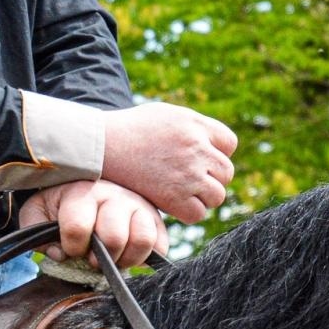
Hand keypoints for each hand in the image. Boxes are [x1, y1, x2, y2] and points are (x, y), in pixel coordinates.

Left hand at [19, 179, 168, 267]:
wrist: (87, 183)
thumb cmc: (61, 203)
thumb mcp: (38, 209)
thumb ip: (34, 229)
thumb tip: (58, 253)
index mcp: (81, 191)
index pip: (77, 226)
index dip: (72, 247)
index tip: (70, 248)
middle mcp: (113, 194)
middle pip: (113, 236)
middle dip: (100, 257)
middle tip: (92, 258)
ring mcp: (138, 204)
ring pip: (142, 239)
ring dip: (125, 259)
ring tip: (113, 259)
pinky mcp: (156, 217)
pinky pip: (160, 244)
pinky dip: (146, 257)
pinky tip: (129, 254)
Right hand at [99, 102, 236, 223]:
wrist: (100, 146)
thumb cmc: (131, 130)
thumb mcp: (165, 115)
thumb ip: (193, 127)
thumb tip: (216, 146)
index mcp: (194, 124)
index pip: (228, 143)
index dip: (216, 153)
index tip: (199, 159)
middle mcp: (195, 147)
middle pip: (225, 172)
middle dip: (210, 177)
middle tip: (186, 179)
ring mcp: (187, 173)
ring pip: (217, 195)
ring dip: (202, 196)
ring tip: (179, 191)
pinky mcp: (174, 197)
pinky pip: (198, 213)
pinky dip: (188, 212)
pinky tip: (172, 203)